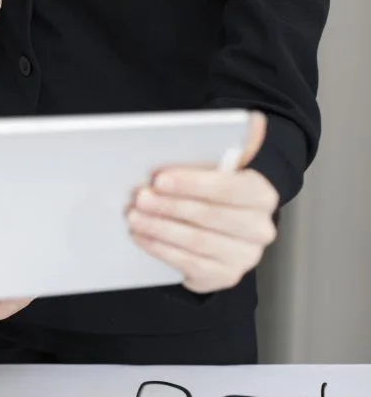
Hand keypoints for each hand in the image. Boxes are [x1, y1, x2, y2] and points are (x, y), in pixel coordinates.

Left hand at [128, 112, 279, 293]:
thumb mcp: (219, 165)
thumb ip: (228, 145)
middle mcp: (260, 229)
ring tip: (133, 216)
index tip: (160, 178)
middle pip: (209, 217)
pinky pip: (190, 264)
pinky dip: (161, 249)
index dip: (192, 183)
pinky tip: (141, 236)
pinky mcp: (225, 276)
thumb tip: (252, 121)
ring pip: (197, 242)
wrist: (222, 227)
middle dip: (170, 206)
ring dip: (160, 228)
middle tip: (139, 197)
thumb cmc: (213, 190)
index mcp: (262, 195)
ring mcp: (244, 256)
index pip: (229, 188)